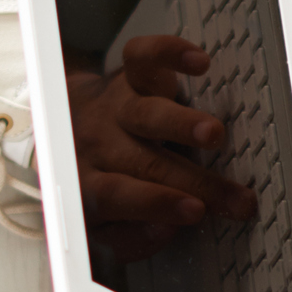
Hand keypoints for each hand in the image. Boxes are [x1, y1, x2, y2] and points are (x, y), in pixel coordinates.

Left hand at [62, 34, 257, 252]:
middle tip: (234, 197)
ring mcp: (113, 108)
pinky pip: (143, 57)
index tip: (193, 212)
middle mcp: (98, 144)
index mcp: (86, 184)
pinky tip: (198, 62)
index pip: (118, 194)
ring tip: (213, 134)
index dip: (156, 203)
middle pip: (146, 162)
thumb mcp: (97, 226)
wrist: (58, 128)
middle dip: (195, 181)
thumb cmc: (91, 183)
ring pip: (147, 113)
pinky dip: (170, 53)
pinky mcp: (126, 77)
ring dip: (182, 123)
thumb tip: (167, 230)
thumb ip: (130, 238)